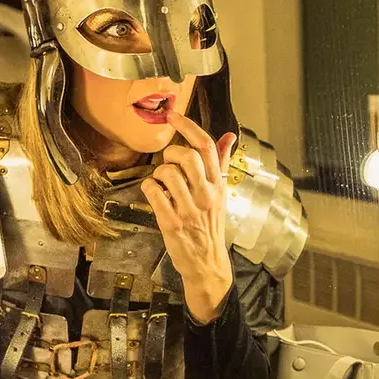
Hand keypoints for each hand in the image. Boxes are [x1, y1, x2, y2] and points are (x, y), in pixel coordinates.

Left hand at [142, 111, 236, 323]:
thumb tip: (229, 136)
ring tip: (162, 183)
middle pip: (188, 157)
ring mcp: (189, 209)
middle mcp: (206, 195)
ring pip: (168, 173)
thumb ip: (222, 164)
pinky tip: (154, 193)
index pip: (207, 148)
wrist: (207, 263)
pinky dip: (149, 187)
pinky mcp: (171, 222)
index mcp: (219, 185)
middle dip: (171, 153)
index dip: (188, 126)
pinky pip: (153, 192)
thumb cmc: (211, 226)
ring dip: (159, 173)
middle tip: (168, 162)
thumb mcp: (221, 194)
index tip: (173, 116)